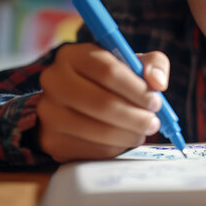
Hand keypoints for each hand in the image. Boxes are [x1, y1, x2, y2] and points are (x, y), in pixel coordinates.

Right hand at [37, 43, 169, 161]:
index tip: (155, 101)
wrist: (75, 104)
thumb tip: (157, 82)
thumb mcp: (133, 63)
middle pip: (101, 103)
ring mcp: (48, 112)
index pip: (108, 71)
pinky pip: (91, 150)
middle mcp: (54, 81)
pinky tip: (124, 138)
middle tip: (153, 122)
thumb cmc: (110, 80)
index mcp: (73, 55)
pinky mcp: (52, 140)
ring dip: (129, 134)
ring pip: (96, 130)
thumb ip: (153, 64)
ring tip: (143, 131)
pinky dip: (115, 147)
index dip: (137, 89)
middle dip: (135, 116)